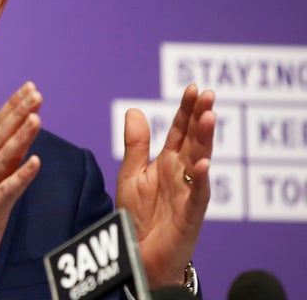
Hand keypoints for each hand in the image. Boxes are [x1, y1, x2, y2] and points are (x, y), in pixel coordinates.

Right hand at [0, 82, 42, 290]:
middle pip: (0, 137)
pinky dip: (20, 176)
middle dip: (19, 113)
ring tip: (36, 118)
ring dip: (20, 137)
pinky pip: (6, 192)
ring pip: (2, 159)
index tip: (29, 87)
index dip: (13, 107)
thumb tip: (24, 135)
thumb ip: (5, 159)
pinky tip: (35, 162)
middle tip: (36, 92)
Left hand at [116, 84, 215, 287]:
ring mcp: (189, 192)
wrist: (138, 254)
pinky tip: (203, 163)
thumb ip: (136, 145)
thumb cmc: (138, 215)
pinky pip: (197, 195)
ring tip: (209, 117)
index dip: (187, 110)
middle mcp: (182, 173)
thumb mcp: (132, 174)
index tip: (194, 88)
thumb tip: (134, 109)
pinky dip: (200, 179)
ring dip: (205, 140)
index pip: (180, 130)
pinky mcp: (190, 215)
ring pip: (200, 161)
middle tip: (208, 94)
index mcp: (168, 162)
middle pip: (194, 140)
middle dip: (200, 117)